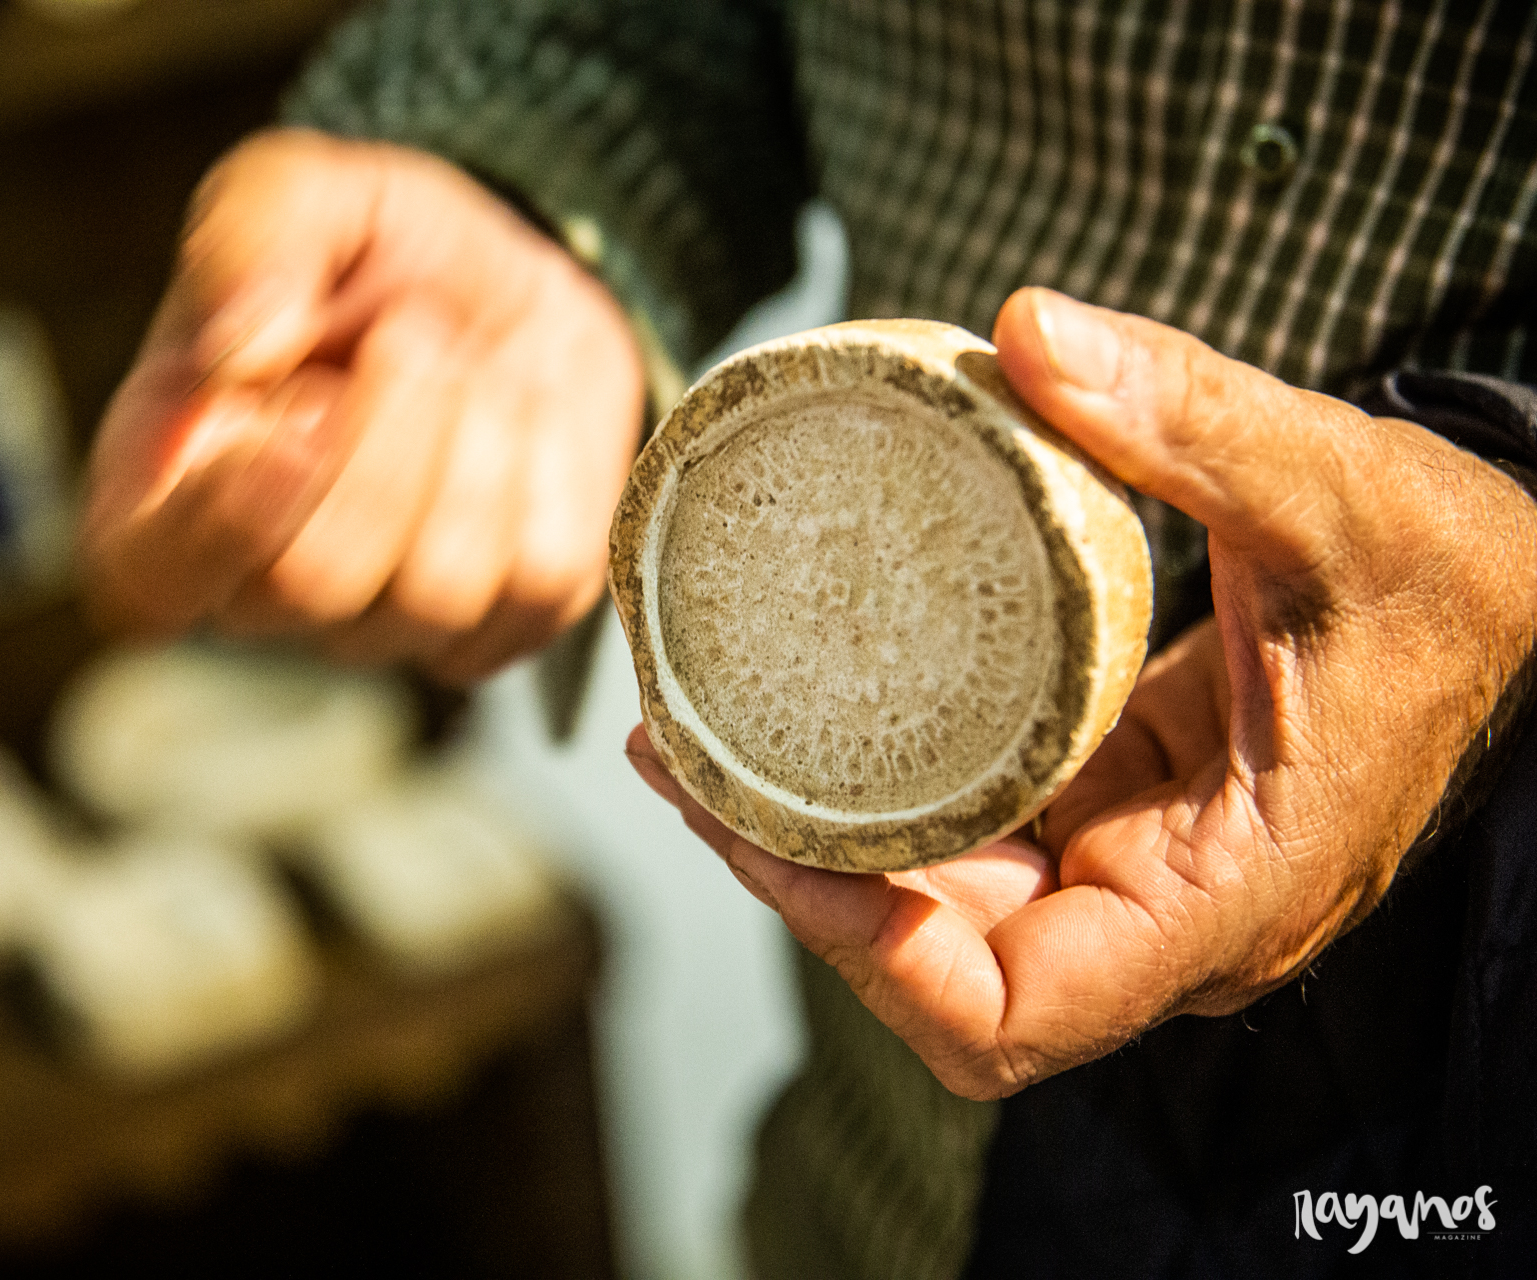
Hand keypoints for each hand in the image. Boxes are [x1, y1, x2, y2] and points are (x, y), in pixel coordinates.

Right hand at [81, 128, 644, 683]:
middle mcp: (262, 590)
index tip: (304, 406)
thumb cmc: (368, 257)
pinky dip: (550, 473)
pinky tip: (520, 419)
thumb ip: (248, 234)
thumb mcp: (301, 191)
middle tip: (414, 329)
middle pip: (312, 585)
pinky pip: (542, 584)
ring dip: (476, 441)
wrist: (507, 285)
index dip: (231, 513)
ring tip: (467, 362)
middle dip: (388, 438)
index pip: (154, 579)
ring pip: (437, 593)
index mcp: (162, 495)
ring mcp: (383, 626)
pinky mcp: (500, 629)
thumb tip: (237, 348)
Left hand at [627, 287, 1536, 1099]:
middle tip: (681, 760)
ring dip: (819, 840)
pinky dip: (879, 794)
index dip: (874, 956)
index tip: (773, 838)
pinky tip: (803, 709)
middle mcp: (1161, 912)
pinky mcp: (1112, 813)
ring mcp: (1131, 868)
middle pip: (939, 966)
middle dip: (801, 882)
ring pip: (941, 908)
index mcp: (1221, 893)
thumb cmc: (1451, 572)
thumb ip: (1193, 417)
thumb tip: (1024, 332)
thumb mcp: (1339, 491)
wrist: (1511, 595)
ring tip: (701, 733)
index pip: (1013, 1013)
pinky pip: (972, 837)